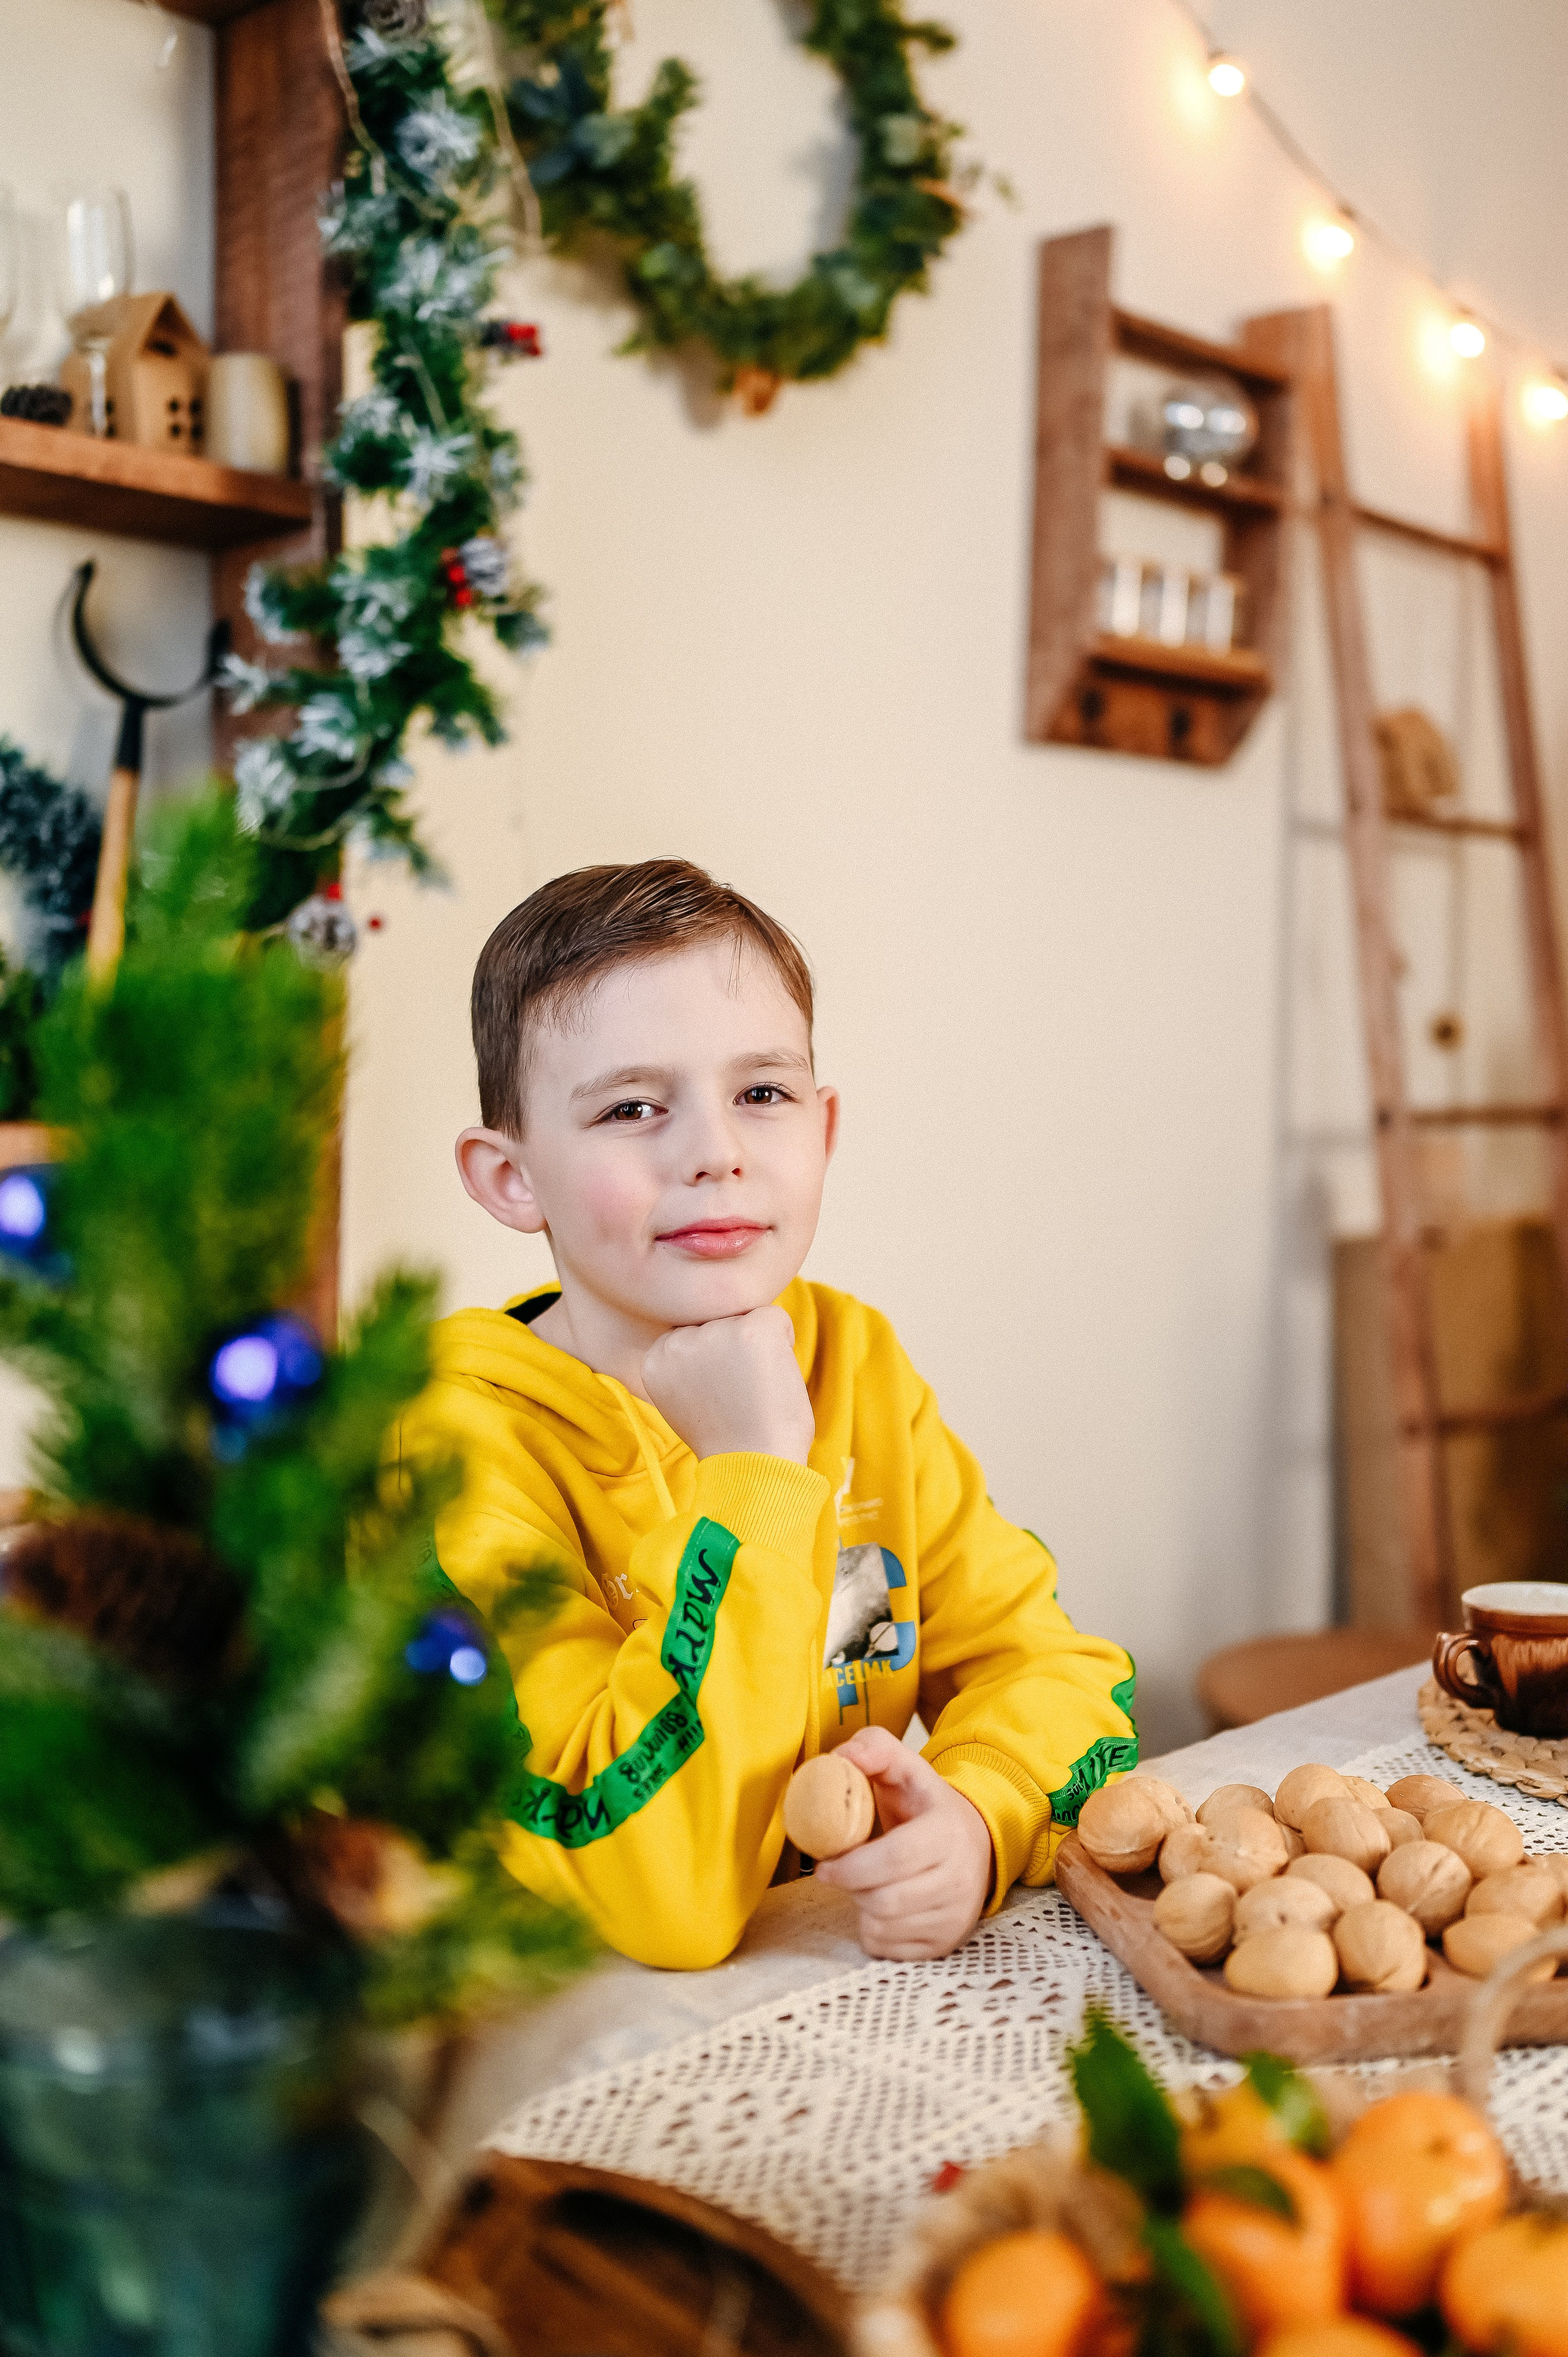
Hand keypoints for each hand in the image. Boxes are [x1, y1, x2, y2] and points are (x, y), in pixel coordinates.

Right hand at [642, 1306, 814, 1464]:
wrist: (753, 1466)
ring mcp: (714, 1333)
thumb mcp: (687, 1398)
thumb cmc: (730, 1438)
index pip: (691, 1333)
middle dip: (733, 1347)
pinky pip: (776, 1317)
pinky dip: (784, 1341)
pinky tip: (774, 1375)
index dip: (713, 1360)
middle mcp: (677, 1341)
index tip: (719, 1394)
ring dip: (757, 1346)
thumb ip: (686, 1364)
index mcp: (655, 1359)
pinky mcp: (751, 1331)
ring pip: (745, 1317)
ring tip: (755, 1388)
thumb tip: (710, 1330)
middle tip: (740, 1393)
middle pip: (717, 1321)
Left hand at [812, 1726, 993, 1959]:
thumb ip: (873, 1748)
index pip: (895, 1858)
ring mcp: (955, 1917)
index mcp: (948, 1833)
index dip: (851, 1866)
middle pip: (885, 1900)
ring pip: (884, 1927)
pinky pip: (889, 1949)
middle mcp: (960, 1880)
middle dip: (852, 1886)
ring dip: (860, 1906)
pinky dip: (873, 1930)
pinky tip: (881, 1904)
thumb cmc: (925, 1804)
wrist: (976, 1843)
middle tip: (840, 1870)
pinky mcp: (946, 1944)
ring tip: (866, 1882)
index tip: (823, 1864)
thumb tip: (841, 1757)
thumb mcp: (905, 1766)